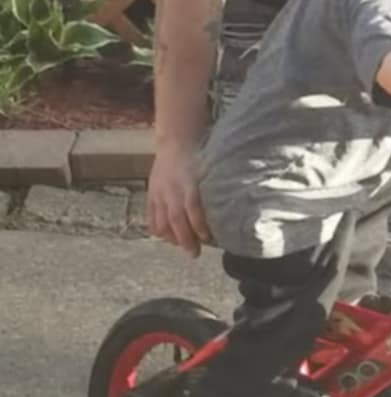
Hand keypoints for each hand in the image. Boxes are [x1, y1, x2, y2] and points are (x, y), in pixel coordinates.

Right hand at [147, 139, 210, 256]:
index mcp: (189, 181)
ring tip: (182, 247)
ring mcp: (159, 192)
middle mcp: (172, 188)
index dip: (198, 225)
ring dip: (172, 238)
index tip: (207, 238)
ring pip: (162, 221)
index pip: (192, 207)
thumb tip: (232, 211)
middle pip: (176, 218)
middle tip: (194, 254)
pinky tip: (168, 238)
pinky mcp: (151, 195)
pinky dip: (159, 231)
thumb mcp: (209, 170)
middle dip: (185, 239)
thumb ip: (216, 190)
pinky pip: (151, 218)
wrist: (175, 142)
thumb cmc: (198, 158)